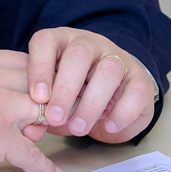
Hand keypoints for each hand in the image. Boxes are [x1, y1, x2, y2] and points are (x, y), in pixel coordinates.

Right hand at [0, 50, 63, 171]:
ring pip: (43, 114)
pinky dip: (43, 167)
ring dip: (46, 130)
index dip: (32, 80)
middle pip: (40, 85)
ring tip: (43, 142)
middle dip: (47, 101)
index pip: (21, 62)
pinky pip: (32, 154)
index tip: (32, 93)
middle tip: (43, 118)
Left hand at [27, 28, 155, 143]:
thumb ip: (39, 114)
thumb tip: (29, 130)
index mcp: (62, 42)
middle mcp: (90, 44)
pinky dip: (121, 112)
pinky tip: (108, 126)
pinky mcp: (141, 78)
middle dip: (65, 88)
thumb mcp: (53, 102)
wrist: (114, 101)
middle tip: (55, 117)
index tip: (37, 97)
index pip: (46, 41)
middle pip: (79, 54)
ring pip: (108, 70)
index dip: (39, 67)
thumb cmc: (75, 98)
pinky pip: (136, 90)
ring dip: (91, 103)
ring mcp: (118, 58)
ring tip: (78, 128)